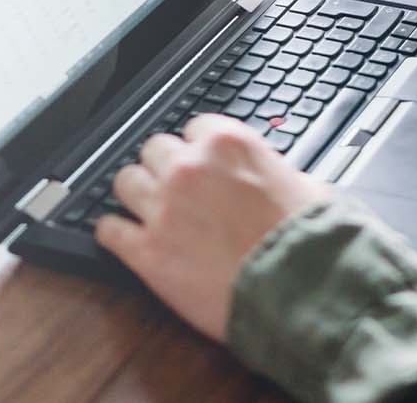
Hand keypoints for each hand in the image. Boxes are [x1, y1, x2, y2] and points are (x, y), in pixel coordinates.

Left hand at [96, 115, 325, 339]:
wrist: (299, 289)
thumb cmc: (308, 240)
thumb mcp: (304, 185)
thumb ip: (273, 171)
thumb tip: (272, 177)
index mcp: (228, 144)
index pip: (195, 126)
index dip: (200, 147)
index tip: (203, 162)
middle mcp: (190, 168)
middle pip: (154, 149)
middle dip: (166, 167)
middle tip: (179, 188)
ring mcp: (163, 208)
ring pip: (125, 181)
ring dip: (137, 194)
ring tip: (150, 209)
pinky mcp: (147, 251)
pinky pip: (108, 230)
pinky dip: (114, 233)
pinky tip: (123, 236)